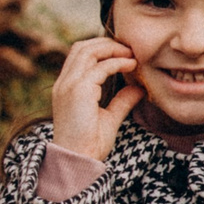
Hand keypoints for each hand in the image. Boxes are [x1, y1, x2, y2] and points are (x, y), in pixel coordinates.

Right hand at [52, 36, 142, 159]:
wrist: (78, 160)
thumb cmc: (90, 144)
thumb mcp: (109, 118)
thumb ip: (122, 101)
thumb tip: (139, 88)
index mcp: (66, 87)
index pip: (79, 55)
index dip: (101, 48)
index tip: (124, 53)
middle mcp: (64, 83)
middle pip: (82, 47)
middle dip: (107, 43)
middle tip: (129, 49)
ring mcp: (69, 85)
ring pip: (88, 51)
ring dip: (112, 49)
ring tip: (131, 54)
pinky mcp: (78, 90)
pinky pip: (100, 67)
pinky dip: (117, 62)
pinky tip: (131, 66)